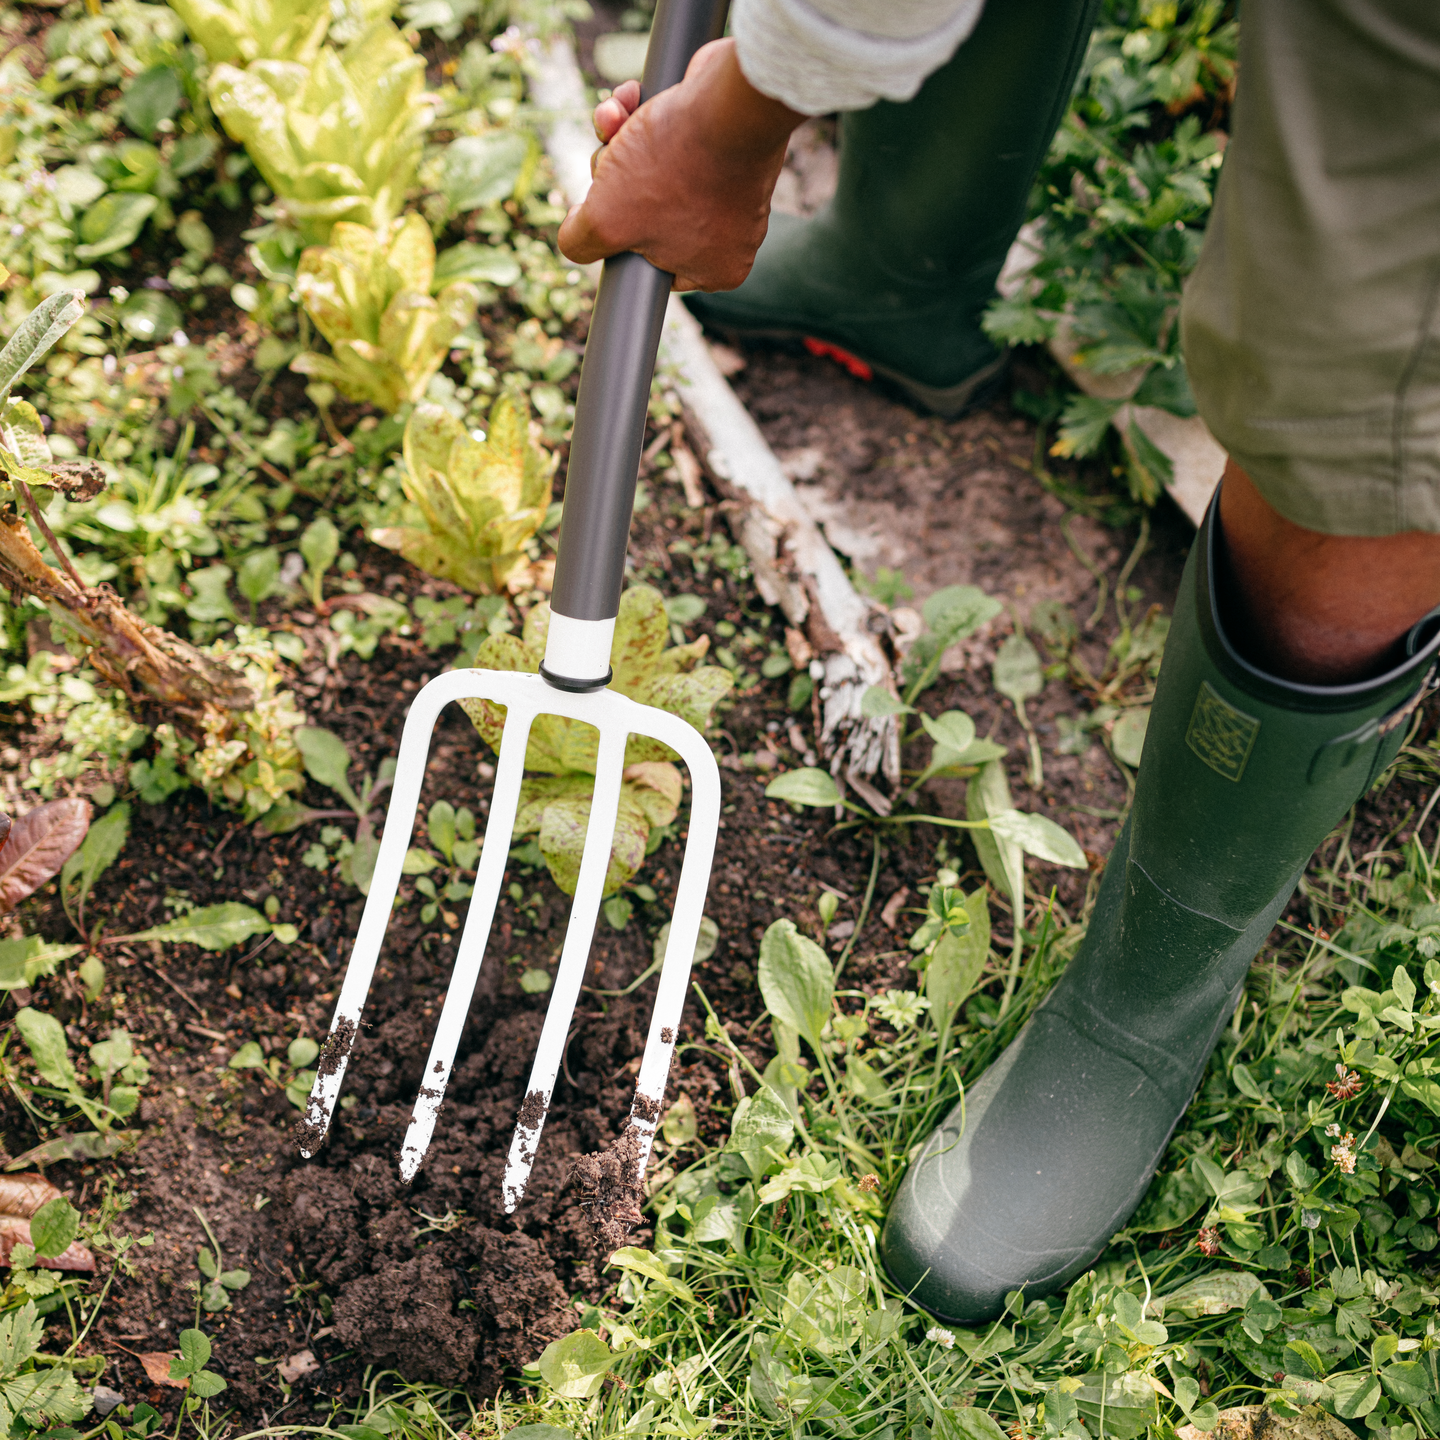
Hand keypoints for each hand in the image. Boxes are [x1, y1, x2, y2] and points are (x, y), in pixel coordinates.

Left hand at [558, 39, 805, 291]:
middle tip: (612, 159)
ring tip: (615, 117)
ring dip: (620, 137)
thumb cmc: (674, 167)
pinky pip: (673, 136)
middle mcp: (729, 233)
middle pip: (644, 213)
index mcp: (715, 269)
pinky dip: (644, 115)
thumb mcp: (608, 222)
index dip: (620, 236)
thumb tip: (576, 236)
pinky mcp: (725, 140)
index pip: (649, 266)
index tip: (609, 212)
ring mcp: (729, 185)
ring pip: (651, 169)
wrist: (728, 96)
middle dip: (615, 176)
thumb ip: (582, 242)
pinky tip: (630, 97)